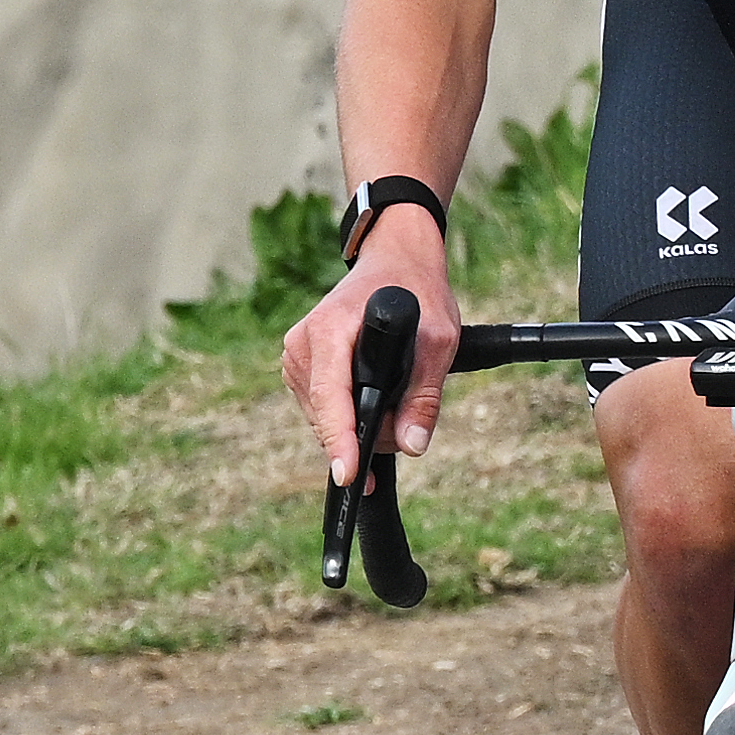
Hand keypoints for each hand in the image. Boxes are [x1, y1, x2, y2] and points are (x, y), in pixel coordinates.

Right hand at [282, 214, 455, 482]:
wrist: (395, 260)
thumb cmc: (416, 291)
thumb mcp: (437, 340)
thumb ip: (425, 395)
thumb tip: (412, 444)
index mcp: (330, 330)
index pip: (329, 397)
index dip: (339, 439)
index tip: (348, 475)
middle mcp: (303, 343)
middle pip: (327, 416)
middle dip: (365, 435)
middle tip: (408, 425)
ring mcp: (297, 355)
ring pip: (323, 418)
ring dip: (359, 426)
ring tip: (397, 403)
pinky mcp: (301, 366)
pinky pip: (322, 408)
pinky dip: (349, 415)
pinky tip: (375, 405)